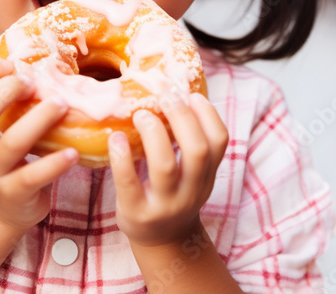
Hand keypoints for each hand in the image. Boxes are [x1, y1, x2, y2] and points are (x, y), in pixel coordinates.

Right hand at [0, 57, 79, 230]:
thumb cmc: (1, 158)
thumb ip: (4, 102)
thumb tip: (37, 60)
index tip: (14, 64)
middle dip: (6, 92)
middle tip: (34, 82)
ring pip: (11, 143)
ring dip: (38, 120)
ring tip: (61, 105)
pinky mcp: (13, 194)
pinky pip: (33, 176)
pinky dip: (54, 163)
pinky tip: (73, 152)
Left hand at [108, 92, 228, 246]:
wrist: (163, 241)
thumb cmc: (174, 195)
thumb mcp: (193, 175)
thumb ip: (190, 144)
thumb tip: (178, 94)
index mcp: (207, 176)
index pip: (219, 142)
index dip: (208, 115)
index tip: (191, 95)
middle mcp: (191, 191)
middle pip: (197, 151)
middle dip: (182, 118)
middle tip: (165, 96)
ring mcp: (165, 205)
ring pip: (165, 166)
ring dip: (154, 133)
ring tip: (142, 114)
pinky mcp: (137, 213)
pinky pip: (129, 182)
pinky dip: (122, 156)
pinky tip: (116, 137)